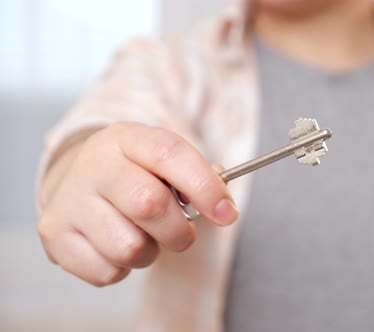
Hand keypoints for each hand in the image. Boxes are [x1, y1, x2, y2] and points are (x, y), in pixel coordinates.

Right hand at [37, 122, 238, 285]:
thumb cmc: (136, 175)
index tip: (227, 214)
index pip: (169, 154)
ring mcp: (69, 200)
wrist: (79, 180)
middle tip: (182, 233)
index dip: (204, 186)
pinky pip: (106, 272)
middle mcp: (94, 164)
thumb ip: (198, 176)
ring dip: (149, 253)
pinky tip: (114, 246)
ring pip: (129, 247)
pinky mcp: (55, 236)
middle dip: (179, 231)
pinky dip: (121, 269)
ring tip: (141, 236)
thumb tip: (222, 205)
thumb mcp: (164, 162)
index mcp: (127, 138)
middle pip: (149, 205)